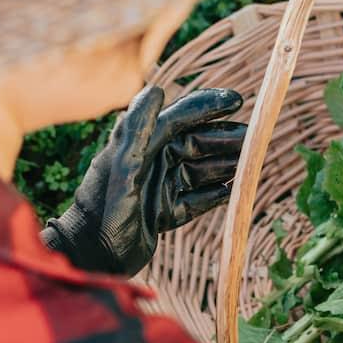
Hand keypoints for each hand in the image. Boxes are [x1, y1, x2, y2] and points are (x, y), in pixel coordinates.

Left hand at [40, 85, 245, 275]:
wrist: (90, 255)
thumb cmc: (102, 208)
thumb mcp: (122, 164)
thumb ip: (138, 127)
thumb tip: (158, 88)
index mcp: (140, 145)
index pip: (180, 118)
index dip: (208, 107)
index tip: (238, 101)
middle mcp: (149, 162)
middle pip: (194, 144)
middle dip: (223, 140)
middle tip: (253, 140)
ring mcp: (155, 188)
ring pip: (197, 171)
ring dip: (222, 166)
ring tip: (248, 165)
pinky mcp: (159, 213)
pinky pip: (193, 200)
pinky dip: (212, 196)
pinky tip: (231, 192)